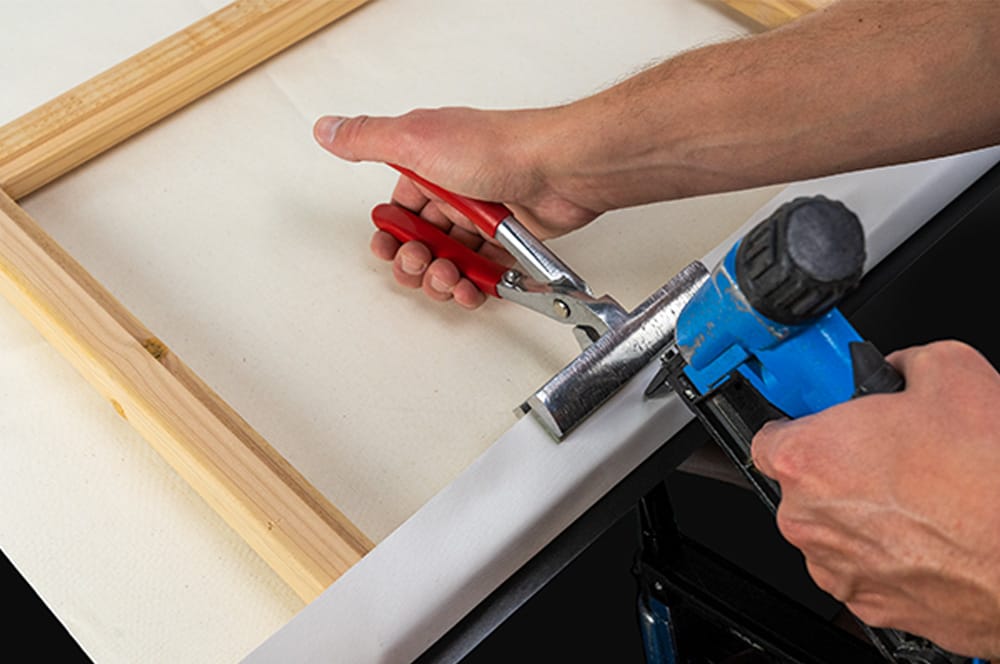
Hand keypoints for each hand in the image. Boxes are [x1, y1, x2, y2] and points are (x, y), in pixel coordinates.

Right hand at [313, 107, 605, 308]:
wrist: (558, 167)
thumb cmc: (497, 148)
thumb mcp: (416, 139)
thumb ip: (368, 138)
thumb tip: (329, 129)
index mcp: (428, 163)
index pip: (398, 206)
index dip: (389, 232)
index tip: (388, 246)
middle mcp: (455, 188)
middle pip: (421, 238)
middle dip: (413, 261)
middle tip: (420, 263)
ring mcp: (482, 215)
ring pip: (449, 258)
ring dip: (441, 277)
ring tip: (448, 276)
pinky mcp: (509, 239)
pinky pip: (482, 270)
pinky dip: (472, 284)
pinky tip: (470, 286)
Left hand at [751, 340, 999, 658]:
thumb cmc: (990, 477)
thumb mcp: (951, 371)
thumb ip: (904, 362)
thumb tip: (901, 368)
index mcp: (807, 458)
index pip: (769, 436)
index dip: (804, 425)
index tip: (826, 423)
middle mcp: (807, 519)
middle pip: (806, 485)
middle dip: (843, 469)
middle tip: (895, 457)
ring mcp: (835, 568)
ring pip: (836, 530)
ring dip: (867, 514)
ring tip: (925, 498)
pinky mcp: (870, 606)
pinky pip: (866, 570)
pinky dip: (891, 555)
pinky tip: (932, 536)